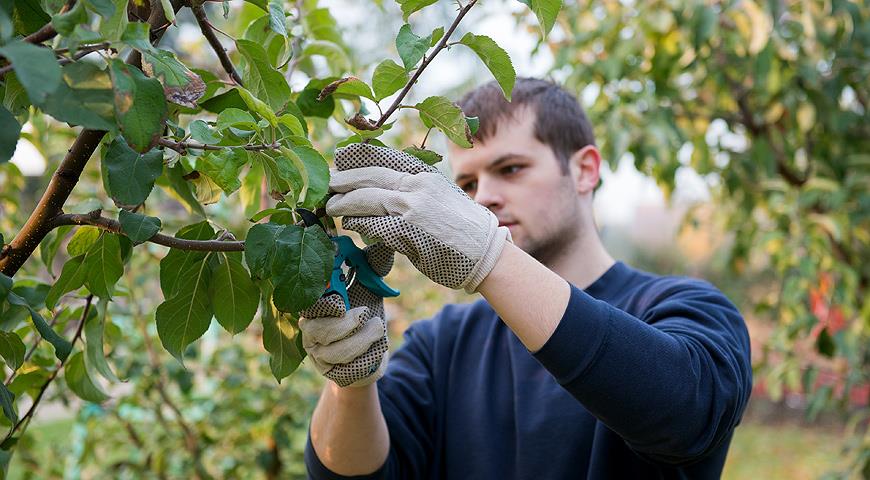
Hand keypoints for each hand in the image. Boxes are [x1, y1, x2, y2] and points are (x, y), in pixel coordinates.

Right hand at [298, 242, 393, 386]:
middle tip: (366, 314)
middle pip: (319, 330)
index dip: (324, 303)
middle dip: (347, 323)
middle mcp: (309, 331)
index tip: (342, 300)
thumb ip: (372, 266)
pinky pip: (348, 369)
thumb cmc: (365, 315)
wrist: (370, 354)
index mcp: (314, 306)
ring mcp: (319, 355)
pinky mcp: (332, 374)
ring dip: (363, 339)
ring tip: (378, 328)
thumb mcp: (369, 288)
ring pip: (336, 351)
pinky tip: (375, 349)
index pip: (308, 304)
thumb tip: (384, 242)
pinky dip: (368, 357)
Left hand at [326, 143, 511, 292]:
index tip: (341, 160)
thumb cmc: (464, 229)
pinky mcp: (406, 232)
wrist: (486, 252)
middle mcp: (416, 186)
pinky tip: (350, 225)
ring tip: (332, 206)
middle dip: (344, 181)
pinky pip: (373, 225)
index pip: (384, 160)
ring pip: (366, 199)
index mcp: (425, 175)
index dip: (359, 160)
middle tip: (327, 184)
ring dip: (344, 204)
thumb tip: (384, 193)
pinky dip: (358, 224)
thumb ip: (413, 192)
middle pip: (369, 177)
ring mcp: (411, 208)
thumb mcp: (440, 197)